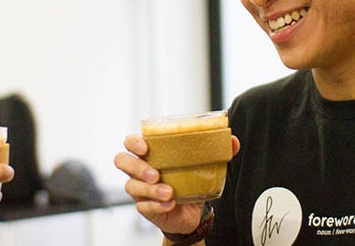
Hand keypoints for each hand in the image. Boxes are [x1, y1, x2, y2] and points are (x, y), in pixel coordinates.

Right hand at [113, 134, 239, 233]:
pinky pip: (143, 206)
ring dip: (150, 190)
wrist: (192, 213)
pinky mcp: (144, 207)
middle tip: (156, 174)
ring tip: (169, 193)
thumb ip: (216, 152)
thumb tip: (232, 140)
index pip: (130, 142)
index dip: (133, 142)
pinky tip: (170, 205)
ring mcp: (138, 189)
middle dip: (137, 167)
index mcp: (150, 154)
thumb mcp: (202, 166)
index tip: (146, 147)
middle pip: (122, 161)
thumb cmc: (190, 181)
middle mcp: (139, 170)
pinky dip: (156, 206)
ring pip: (131, 186)